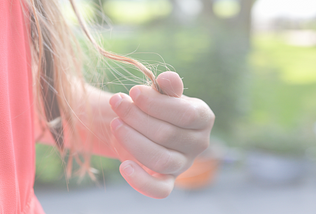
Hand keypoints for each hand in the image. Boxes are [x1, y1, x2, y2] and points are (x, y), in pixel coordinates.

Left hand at [109, 71, 213, 197]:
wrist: (146, 125)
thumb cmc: (156, 106)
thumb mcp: (163, 93)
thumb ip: (168, 87)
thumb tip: (167, 78)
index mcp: (203, 118)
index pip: (185, 114)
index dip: (156, 104)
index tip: (133, 92)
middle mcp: (198, 143)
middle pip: (167, 134)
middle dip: (136, 117)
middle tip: (117, 103)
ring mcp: (183, 164)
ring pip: (161, 159)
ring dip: (133, 140)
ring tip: (116, 124)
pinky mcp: (168, 181)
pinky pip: (160, 190)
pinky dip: (141, 181)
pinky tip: (124, 166)